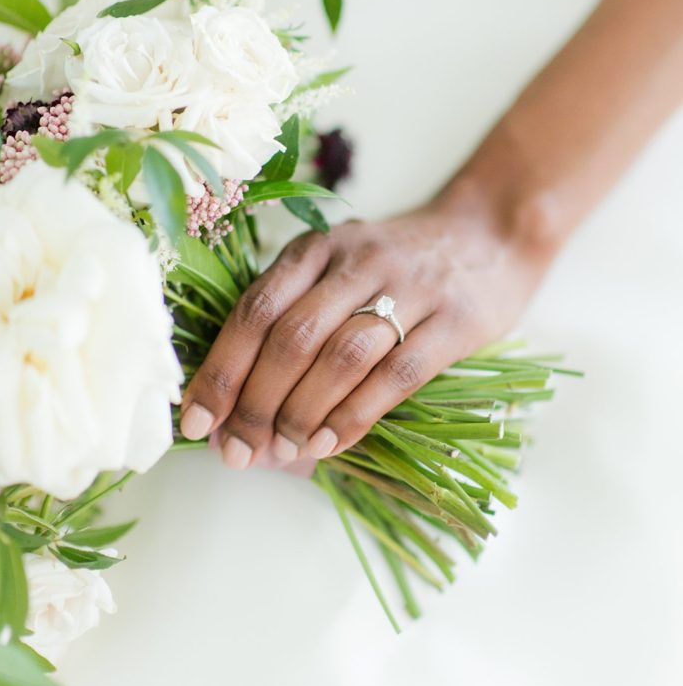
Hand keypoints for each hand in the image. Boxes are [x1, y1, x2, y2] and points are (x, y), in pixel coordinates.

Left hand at [180, 183, 550, 467]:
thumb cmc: (398, 265)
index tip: (195, 421)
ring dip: (302, 412)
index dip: (221, 369)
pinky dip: (357, 415)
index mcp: (318, 248)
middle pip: (292, 336)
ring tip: (283, 451)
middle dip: (255, 402)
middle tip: (238, 450)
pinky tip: (331, 443)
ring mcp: (410, 288)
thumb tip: (239, 405)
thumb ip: (296, 318)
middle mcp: (358, 261)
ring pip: (341, 356)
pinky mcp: (455, 320)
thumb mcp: (340, 267)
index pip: (255, 309)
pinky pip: (397, 374)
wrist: (489, 234)